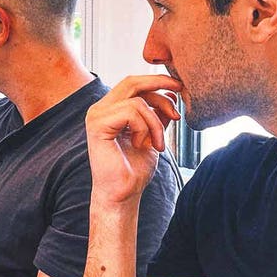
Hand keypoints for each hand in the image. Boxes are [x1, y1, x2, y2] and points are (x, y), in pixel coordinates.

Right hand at [87, 75, 181, 205]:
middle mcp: (99, 109)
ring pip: (138, 101)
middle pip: (131, 82)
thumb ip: (157, 114)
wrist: (123, 193)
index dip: (156, 82)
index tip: (178, 89)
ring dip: (156, 122)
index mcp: (110, 109)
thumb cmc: (134, 169)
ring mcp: (96, 115)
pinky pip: (132, 112)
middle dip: (159, 82)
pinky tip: (141, 145)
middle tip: (179, 89)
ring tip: (156, 143)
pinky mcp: (97, 124)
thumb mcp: (153, 134)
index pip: (133, 84)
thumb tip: (171, 93)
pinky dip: (145, 128)